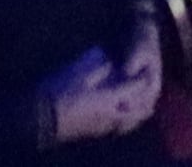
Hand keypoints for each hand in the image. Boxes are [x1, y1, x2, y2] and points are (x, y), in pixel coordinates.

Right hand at [42, 43, 157, 144]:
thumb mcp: (79, 71)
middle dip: (145, 102)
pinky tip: (121, 115)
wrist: (42, 117)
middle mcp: (111, 116)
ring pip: (128, 123)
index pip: (133, 89)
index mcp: (109, 99)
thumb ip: (98, 64)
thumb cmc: (59, 90)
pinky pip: (117, 127)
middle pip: (137, 112)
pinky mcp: (94, 132)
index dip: (141, 79)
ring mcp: (103, 127)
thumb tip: (110, 59)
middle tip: (150, 93)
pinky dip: (125, 121)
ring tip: (141, 106)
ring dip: (137, 114)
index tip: (147, 70)